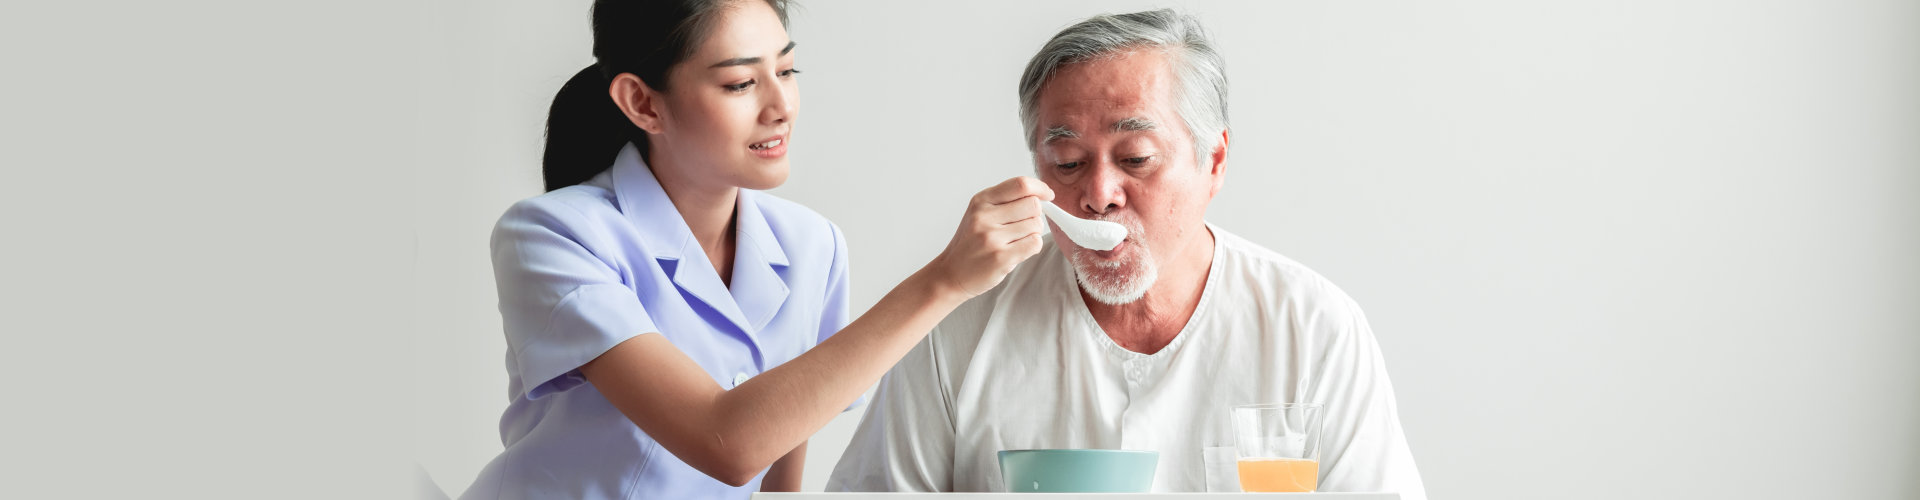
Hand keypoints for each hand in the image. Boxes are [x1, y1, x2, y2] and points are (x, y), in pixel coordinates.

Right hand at [925, 177, 1054, 299]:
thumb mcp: (979, 213)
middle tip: (1023, 226)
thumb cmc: (970, 243)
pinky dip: (1032, 246)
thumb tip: (1041, 196)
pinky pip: (1034, 244)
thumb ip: (1005, 201)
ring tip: (1014, 241)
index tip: (1047, 195)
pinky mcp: (1001, 258)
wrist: (950, 274)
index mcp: (981, 201)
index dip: (1040, 188)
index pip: (1020, 185)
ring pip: (1036, 225)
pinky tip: (1017, 250)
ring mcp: (992, 238)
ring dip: (1033, 233)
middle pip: (1033, 205)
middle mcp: (985, 216)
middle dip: (1035, 215)